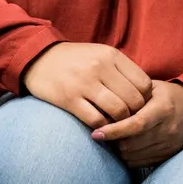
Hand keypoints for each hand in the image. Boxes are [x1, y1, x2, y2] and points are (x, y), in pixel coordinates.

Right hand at [22, 42, 152, 127]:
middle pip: (134, 100)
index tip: (136, 105)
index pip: (144, 84)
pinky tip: (100, 127)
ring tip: (115, 124)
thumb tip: (144, 95)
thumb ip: (121, 70)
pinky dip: (103, 128)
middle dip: (135, 115)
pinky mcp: (69, 99)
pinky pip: (97, 120)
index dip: (144, 99)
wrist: (38, 58)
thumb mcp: (100, 55)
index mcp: (111, 55)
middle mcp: (100, 67)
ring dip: (120, 123)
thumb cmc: (75, 60)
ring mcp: (84, 83)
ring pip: (118, 112)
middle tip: (128, 120)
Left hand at [92, 80, 182, 165]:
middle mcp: (168, 129)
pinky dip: (128, 157)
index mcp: (163, 108)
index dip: (114, 131)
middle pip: (132, 144)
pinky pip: (140, 163)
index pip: (136, 125)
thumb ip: (129, 95)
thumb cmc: (164, 95)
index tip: (96, 133)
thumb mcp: (150, 88)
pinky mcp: (168, 156)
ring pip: (133, 156)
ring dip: (118, 149)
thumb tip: (102, 106)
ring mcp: (169, 145)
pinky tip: (125, 146)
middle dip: (113, 141)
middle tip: (101, 133)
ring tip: (113, 138)